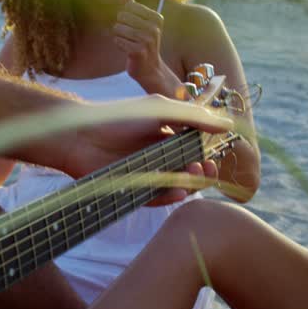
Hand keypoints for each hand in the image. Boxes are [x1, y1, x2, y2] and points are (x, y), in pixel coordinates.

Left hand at [58, 95, 227, 204]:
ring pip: (176, 186)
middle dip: (203, 172)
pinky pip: (157, 199)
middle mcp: (159, 155)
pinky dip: (169, 197)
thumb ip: (193, 117)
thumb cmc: (118, 118)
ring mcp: (147, 174)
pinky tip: (176, 191)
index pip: (196, 148)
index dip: (209, 154)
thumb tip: (227, 124)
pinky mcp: (134, 191)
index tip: (216, 155)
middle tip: (206, 170)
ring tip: (190, 177)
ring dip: (189, 185)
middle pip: (190, 170)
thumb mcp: (159, 109)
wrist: (80, 136)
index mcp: (167, 134)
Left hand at [114, 0, 179, 95]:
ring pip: (118, 28)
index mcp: (156, 18)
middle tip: (130, 36)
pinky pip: (117, 40)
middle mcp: (154, 28)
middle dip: (120, 26)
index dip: (125, 16)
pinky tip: (127, 49)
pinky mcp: (138, 51)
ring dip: (118, 36)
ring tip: (128, 43)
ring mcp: (147, 40)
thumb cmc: (143, 42)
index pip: (128, 7)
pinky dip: (119, 44)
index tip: (134, 27)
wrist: (150, 68)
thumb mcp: (140, 22)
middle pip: (121, 16)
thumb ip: (131, 4)